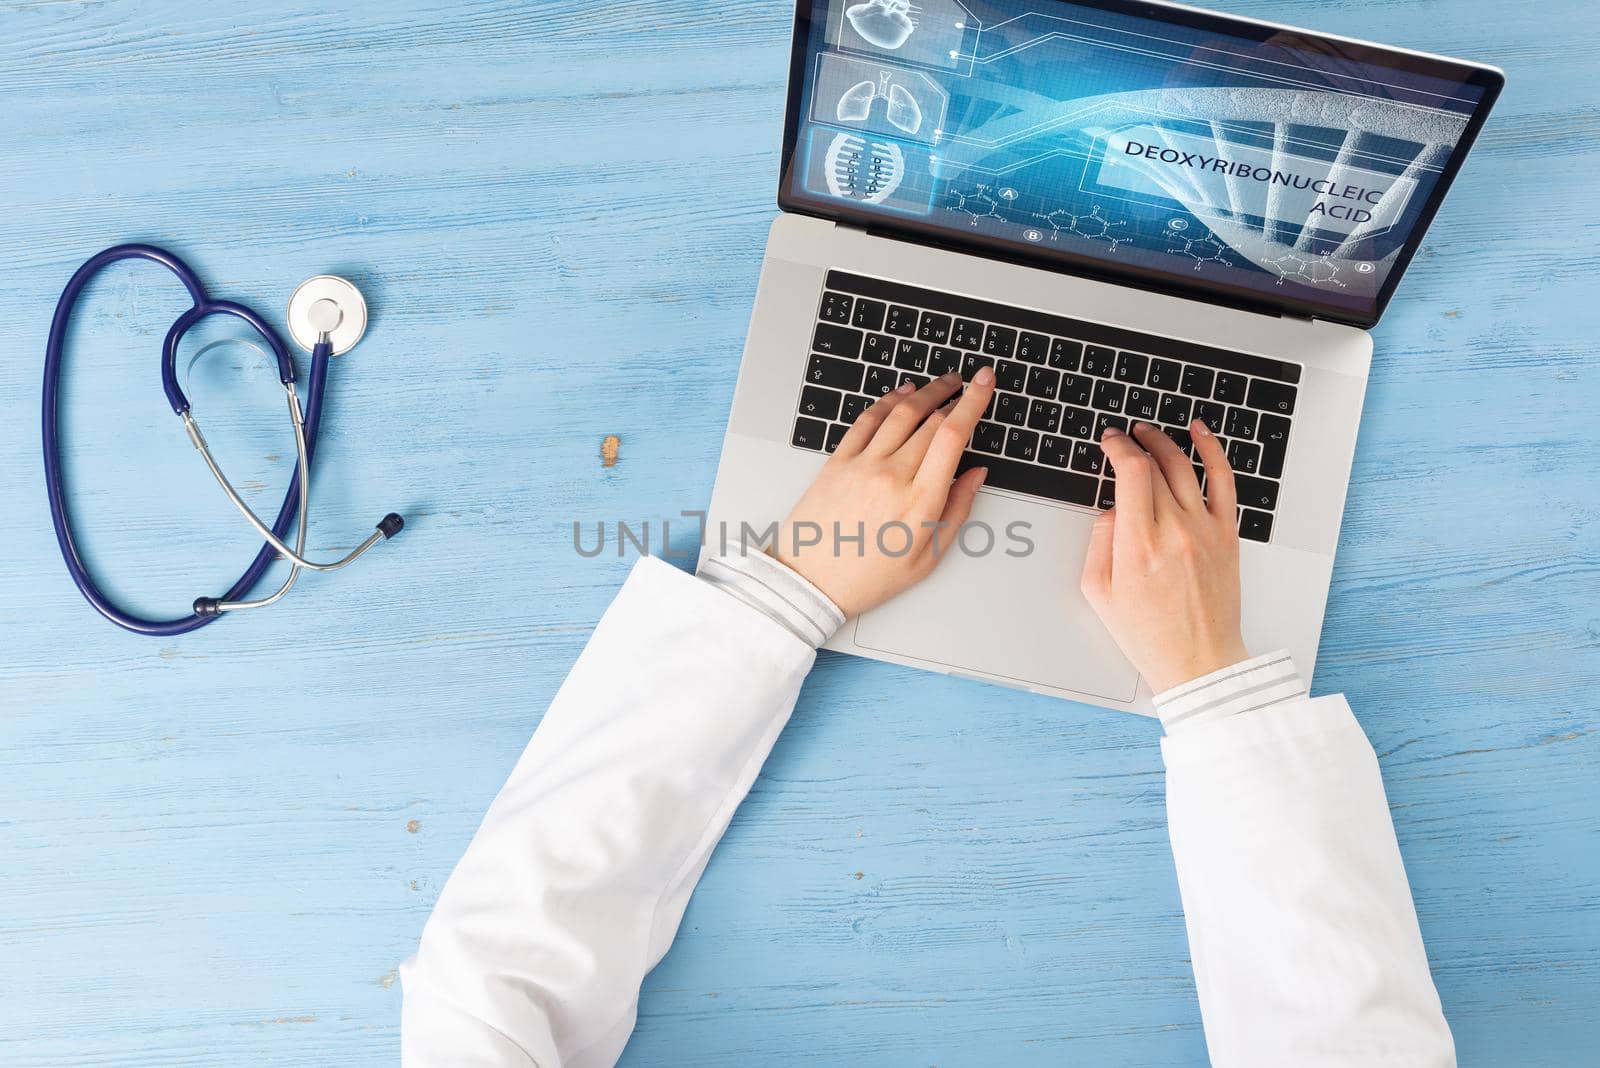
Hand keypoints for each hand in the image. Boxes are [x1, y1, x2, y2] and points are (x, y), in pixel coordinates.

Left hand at [774, 369, 996, 617]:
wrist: (810, 581)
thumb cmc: (867, 577)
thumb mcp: (927, 557)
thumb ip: (957, 510)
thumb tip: (976, 474)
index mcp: (920, 500)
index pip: (954, 434)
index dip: (975, 401)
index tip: (986, 382)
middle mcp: (892, 475)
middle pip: (931, 419)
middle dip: (955, 394)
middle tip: (968, 383)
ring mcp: (862, 465)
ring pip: (900, 412)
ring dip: (925, 391)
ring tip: (940, 383)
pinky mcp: (838, 462)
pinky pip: (867, 420)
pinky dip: (888, 401)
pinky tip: (901, 395)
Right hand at [1080, 420, 1249, 692]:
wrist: (1198, 660)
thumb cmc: (1148, 634)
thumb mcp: (1098, 592)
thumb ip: (1099, 542)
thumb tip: (1110, 509)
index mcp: (1137, 545)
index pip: (1129, 472)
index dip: (1116, 447)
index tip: (1108, 441)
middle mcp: (1173, 531)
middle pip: (1153, 466)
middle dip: (1133, 444)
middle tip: (1122, 438)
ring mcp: (1204, 530)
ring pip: (1184, 466)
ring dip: (1163, 442)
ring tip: (1149, 433)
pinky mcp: (1226, 535)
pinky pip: (1223, 481)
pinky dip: (1212, 450)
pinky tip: (1199, 432)